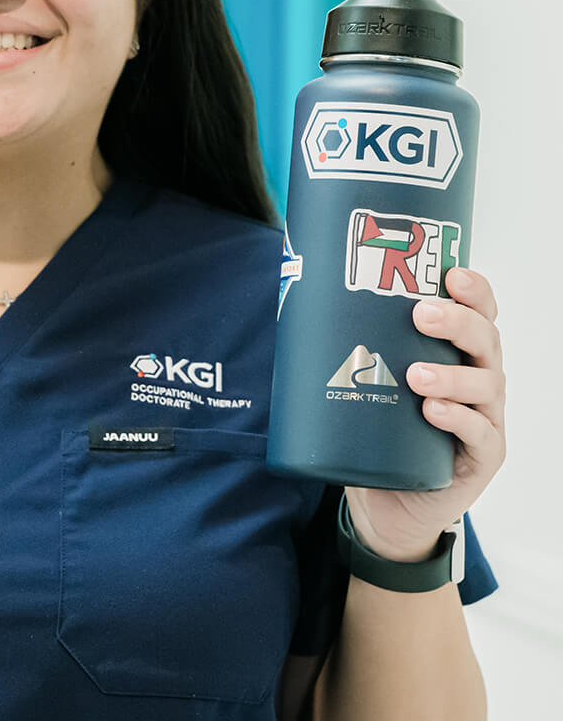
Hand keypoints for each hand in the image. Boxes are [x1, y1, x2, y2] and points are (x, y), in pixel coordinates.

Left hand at [344, 267, 505, 562]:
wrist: (386, 502)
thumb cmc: (377, 431)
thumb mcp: (364, 381)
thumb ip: (346, 346)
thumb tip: (291, 300)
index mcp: (456, 353)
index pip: (478, 313)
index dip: (473, 290)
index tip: (450, 274)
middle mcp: (477, 379)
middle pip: (485, 340)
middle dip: (457, 322)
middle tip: (420, 314)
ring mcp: (484, 418)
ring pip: (485, 385)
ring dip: (451, 375)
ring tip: (415, 374)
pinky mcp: (480, 458)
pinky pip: (479, 434)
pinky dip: (457, 419)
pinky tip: (432, 411)